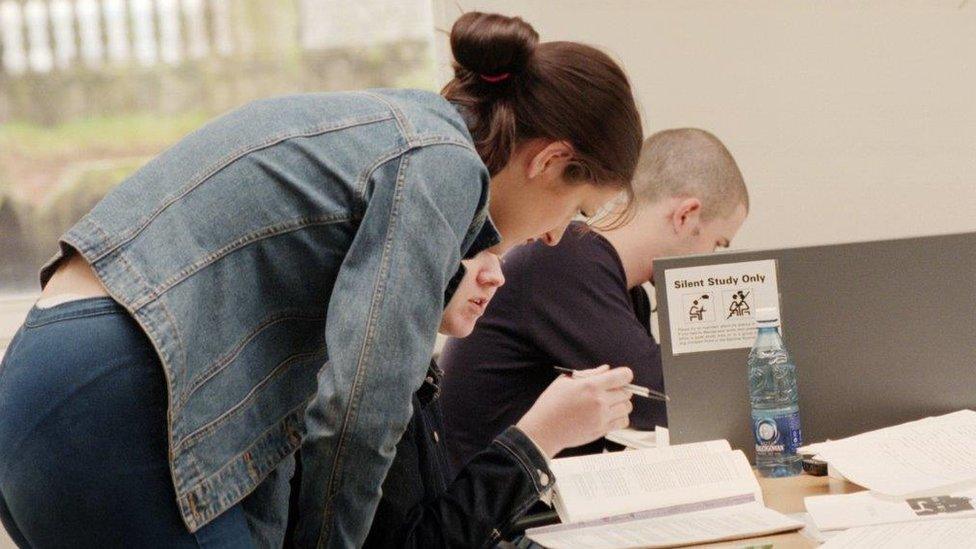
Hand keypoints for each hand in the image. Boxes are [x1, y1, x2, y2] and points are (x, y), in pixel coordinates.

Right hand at [516, 365, 633, 457]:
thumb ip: (589, 374)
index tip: (621, 377)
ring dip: (621, 404)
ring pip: (627, 407)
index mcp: (591, 386)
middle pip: (627, 392)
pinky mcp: (602, 430)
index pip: (623, 376)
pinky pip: (623, 422)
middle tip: (609, 391)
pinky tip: (609, 415)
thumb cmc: (551, 405)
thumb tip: (606, 369)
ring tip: (608, 404)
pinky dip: (620, 417)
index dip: (624, 375)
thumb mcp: (565, 381)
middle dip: (620, 389)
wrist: (544, 430)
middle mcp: (599, 401)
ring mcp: (602, 417)